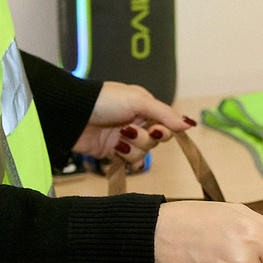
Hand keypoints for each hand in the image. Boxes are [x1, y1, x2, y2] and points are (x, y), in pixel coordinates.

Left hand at [76, 84, 193, 162]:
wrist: (72, 115)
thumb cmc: (103, 101)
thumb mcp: (137, 100)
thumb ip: (164, 113)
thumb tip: (190, 124)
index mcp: (145, 107)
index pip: (166, 124)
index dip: (163, 130)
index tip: (154, 129)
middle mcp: (137, 122)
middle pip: (155, 141)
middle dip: (144, 138)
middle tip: (129, 131)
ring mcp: (125, 138)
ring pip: (144, 153)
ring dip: (132, 148)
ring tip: (117, 139)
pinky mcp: (113, 152)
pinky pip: (131, 162)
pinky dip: (127, 160)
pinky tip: (118, 153)